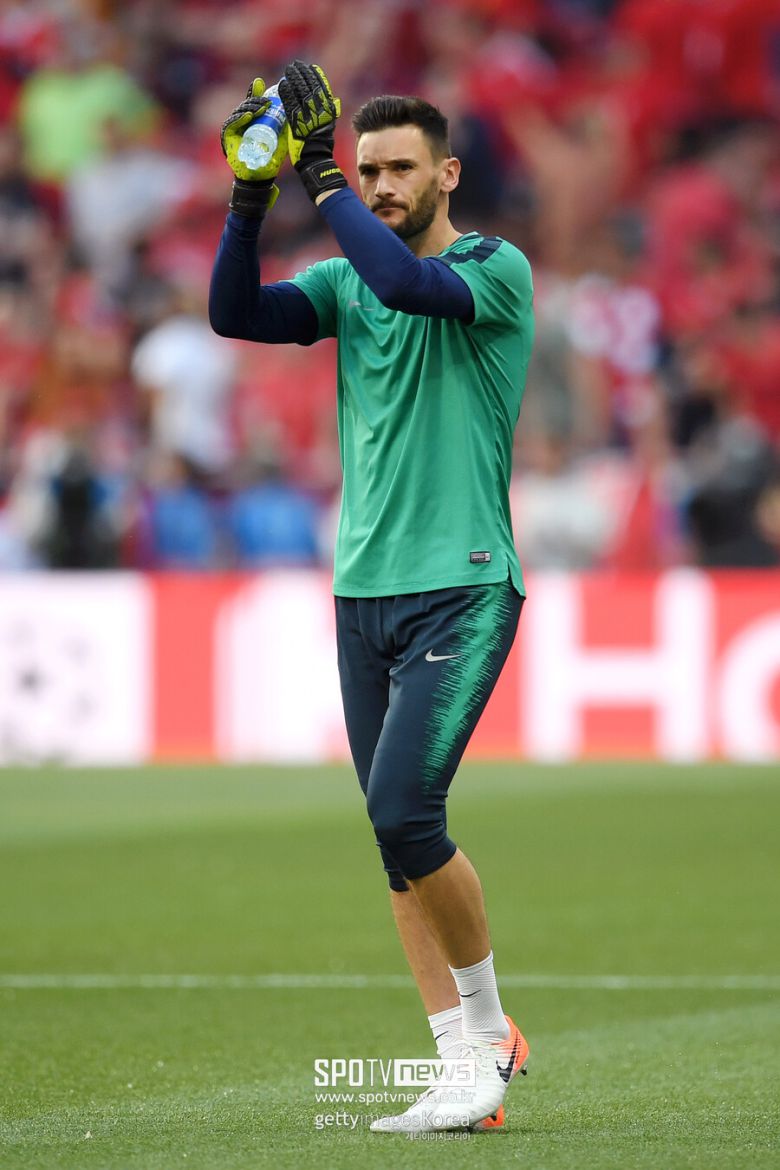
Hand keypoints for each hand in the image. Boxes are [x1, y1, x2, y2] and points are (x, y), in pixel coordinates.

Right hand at [220, 77, 287, 182]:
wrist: (262, 176)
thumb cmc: (271, 157)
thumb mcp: (280, 136)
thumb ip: (283, 123)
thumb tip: (291, 106)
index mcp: (252, 120)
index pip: (252, 102)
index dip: (255, 93)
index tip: (261, 84)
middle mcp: (242, 122)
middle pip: (246, 105)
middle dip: (256, 101)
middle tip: (267, 102)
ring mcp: (234, 129)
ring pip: (239, 112)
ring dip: (250, 108)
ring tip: (261, 108)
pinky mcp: (227, 137)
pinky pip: (231, 124)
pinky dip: (239, 119)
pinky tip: (248, 116)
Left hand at [278, 61, 347, 201]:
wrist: (316, 160)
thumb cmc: (320, 144)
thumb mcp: (328, 125)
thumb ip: (328, 111)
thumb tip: (333, 99)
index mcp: (329, 111)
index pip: (322, 88)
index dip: (315, 76)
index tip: (309, 67)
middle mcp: (320, 112)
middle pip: (311, 87)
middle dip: (303, 74)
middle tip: (295, 65)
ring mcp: (309, 118)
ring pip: (301, 93)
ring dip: (294, 80)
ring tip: (288, 71)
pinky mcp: (298, 124)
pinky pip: (291, 106)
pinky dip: (287, 94)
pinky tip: (282, 85)